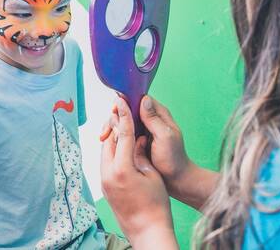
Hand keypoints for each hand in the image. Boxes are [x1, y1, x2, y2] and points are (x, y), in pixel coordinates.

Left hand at [101, 99, 178, 247]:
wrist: (147, 230)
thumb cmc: (156, 204)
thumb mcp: (152, 174)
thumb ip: (140, 153)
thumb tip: (135, 138)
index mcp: (122, 168)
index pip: (122, 134)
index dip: (123, 115)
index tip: (121, 100)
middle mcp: (108, 174)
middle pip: (109, 140)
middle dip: (115, 124)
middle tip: (121, 109)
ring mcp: (104, 181)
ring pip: (105, 151)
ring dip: (113, 138)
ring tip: (122, 125)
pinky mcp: (104, 187)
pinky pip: (105, 162)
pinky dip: (112, 151)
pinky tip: (121, 147)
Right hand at [102, 95, 218, 209]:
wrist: (175, 180)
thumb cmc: (173, 159)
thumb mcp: (165, 137)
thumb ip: (154, 119)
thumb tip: (143, 99)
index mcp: (159, 114)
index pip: (139, 99)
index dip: (126, 102)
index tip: (115, 110)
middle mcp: (150, 119)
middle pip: (128, 109)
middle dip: (116, 116)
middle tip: (108, 129)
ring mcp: (142, 130)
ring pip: (123, 121)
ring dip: (113, 126)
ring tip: (103, 137)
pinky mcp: (137, 140)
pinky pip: (123, 133)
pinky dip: (114, 135)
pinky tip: (106, 141)